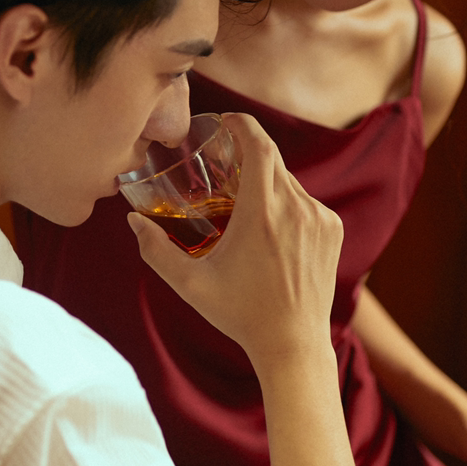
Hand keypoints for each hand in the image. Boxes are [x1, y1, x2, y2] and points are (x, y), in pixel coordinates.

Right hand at [127, 114, 341, 370]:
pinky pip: (307, 203)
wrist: (293, 344)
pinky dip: (287, 206)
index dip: (243, 124)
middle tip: (225, 164)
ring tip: (245, 208)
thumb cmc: (240, 314)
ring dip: (267, 186)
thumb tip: (133, 222)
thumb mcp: (190, 283)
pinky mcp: (333, 230)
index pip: (259, 144)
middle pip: (272, 161)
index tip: (228, 121)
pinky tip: (271, 234)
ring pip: (289, 183)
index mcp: (261, 212)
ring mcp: (320, 218)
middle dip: (249, 156)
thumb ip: (156, 250)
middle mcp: (295, 207)